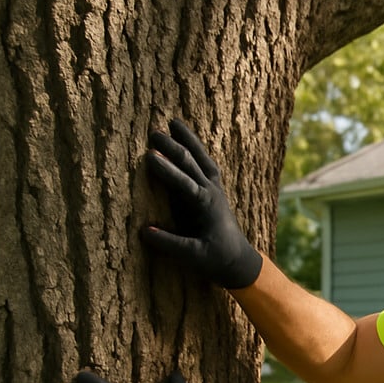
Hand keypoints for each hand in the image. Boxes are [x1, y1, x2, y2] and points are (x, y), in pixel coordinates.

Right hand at [142, 119, 263, 288]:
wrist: (238, 260)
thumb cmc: (216, 260)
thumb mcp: (193, 257)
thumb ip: (170, 244)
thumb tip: (144, 231)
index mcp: (206, 205)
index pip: (183, 183)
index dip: (166, 169)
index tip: (148, 156)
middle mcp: (212, 191)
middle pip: (191, 163)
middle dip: (172, 147)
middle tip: (152, 133)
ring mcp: (215, 188)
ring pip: (201, 157)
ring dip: (187, 140)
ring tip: (173, 121)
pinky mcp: (215, 190)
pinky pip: (206, 163)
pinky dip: (197, 149)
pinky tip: (188, 140)